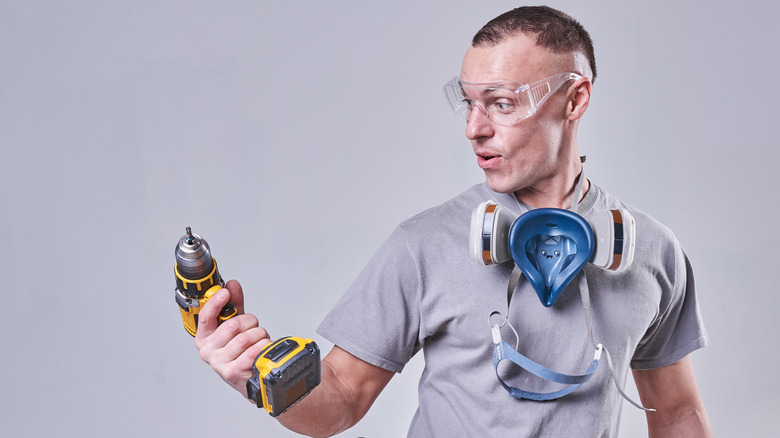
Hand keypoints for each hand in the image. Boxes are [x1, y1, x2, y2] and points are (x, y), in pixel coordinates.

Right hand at [194, 279, 271, 398]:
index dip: (215, 302)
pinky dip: (262, 346)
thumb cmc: (240, 351)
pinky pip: (253, 351)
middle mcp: (208, 351)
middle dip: (250, 322)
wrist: (249, 378)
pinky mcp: (233, 373)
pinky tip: (260, 349)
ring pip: (245, 338)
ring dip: (259, 335)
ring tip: (258, 339)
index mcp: (204, 337)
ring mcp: (219, 363)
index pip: (205, 316)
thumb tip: (232, 285)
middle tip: (253, 326)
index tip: (224, 292)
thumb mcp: (236, 325)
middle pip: (233, 325)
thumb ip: (234, 304)